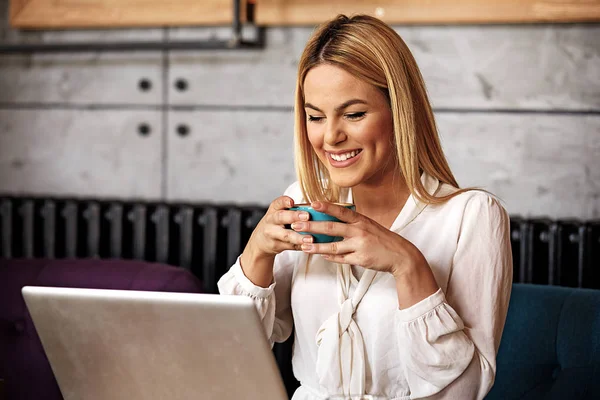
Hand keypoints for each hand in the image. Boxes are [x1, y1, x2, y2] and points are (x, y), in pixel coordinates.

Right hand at [244, 196, 312, 258]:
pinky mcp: (276, 245)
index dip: (284, 201)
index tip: (292, 202)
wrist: (261, 241)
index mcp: (274, 209)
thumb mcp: (280, 213)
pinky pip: (290, 246)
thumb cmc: (276, 223)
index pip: (278, 203)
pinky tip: (309, 246)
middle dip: (294, 216)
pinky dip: (300, 246)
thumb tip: (317, 207)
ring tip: (310, 238)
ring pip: (286, 235)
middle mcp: (271, 220)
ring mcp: (272, 234)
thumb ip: (294, 210)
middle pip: (281, 217)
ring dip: (299, 237)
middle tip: (307, 216)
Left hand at [291, 201, 426, 277]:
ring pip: (333, 246)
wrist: (400, 256)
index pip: (341, 211)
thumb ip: (352, 223)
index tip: (312, 203)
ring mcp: (359, 246)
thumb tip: (333, 219)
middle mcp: (359, 231)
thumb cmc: (382, 239)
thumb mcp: (369, 225)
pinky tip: (320, 255)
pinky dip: (330, 257)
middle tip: (296, 225)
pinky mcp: (360, 260)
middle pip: (331, 228)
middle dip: (312, 226)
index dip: (326, 207)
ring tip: (303, 245)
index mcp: (361, 220)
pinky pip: (341, 259)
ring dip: (316, 246)